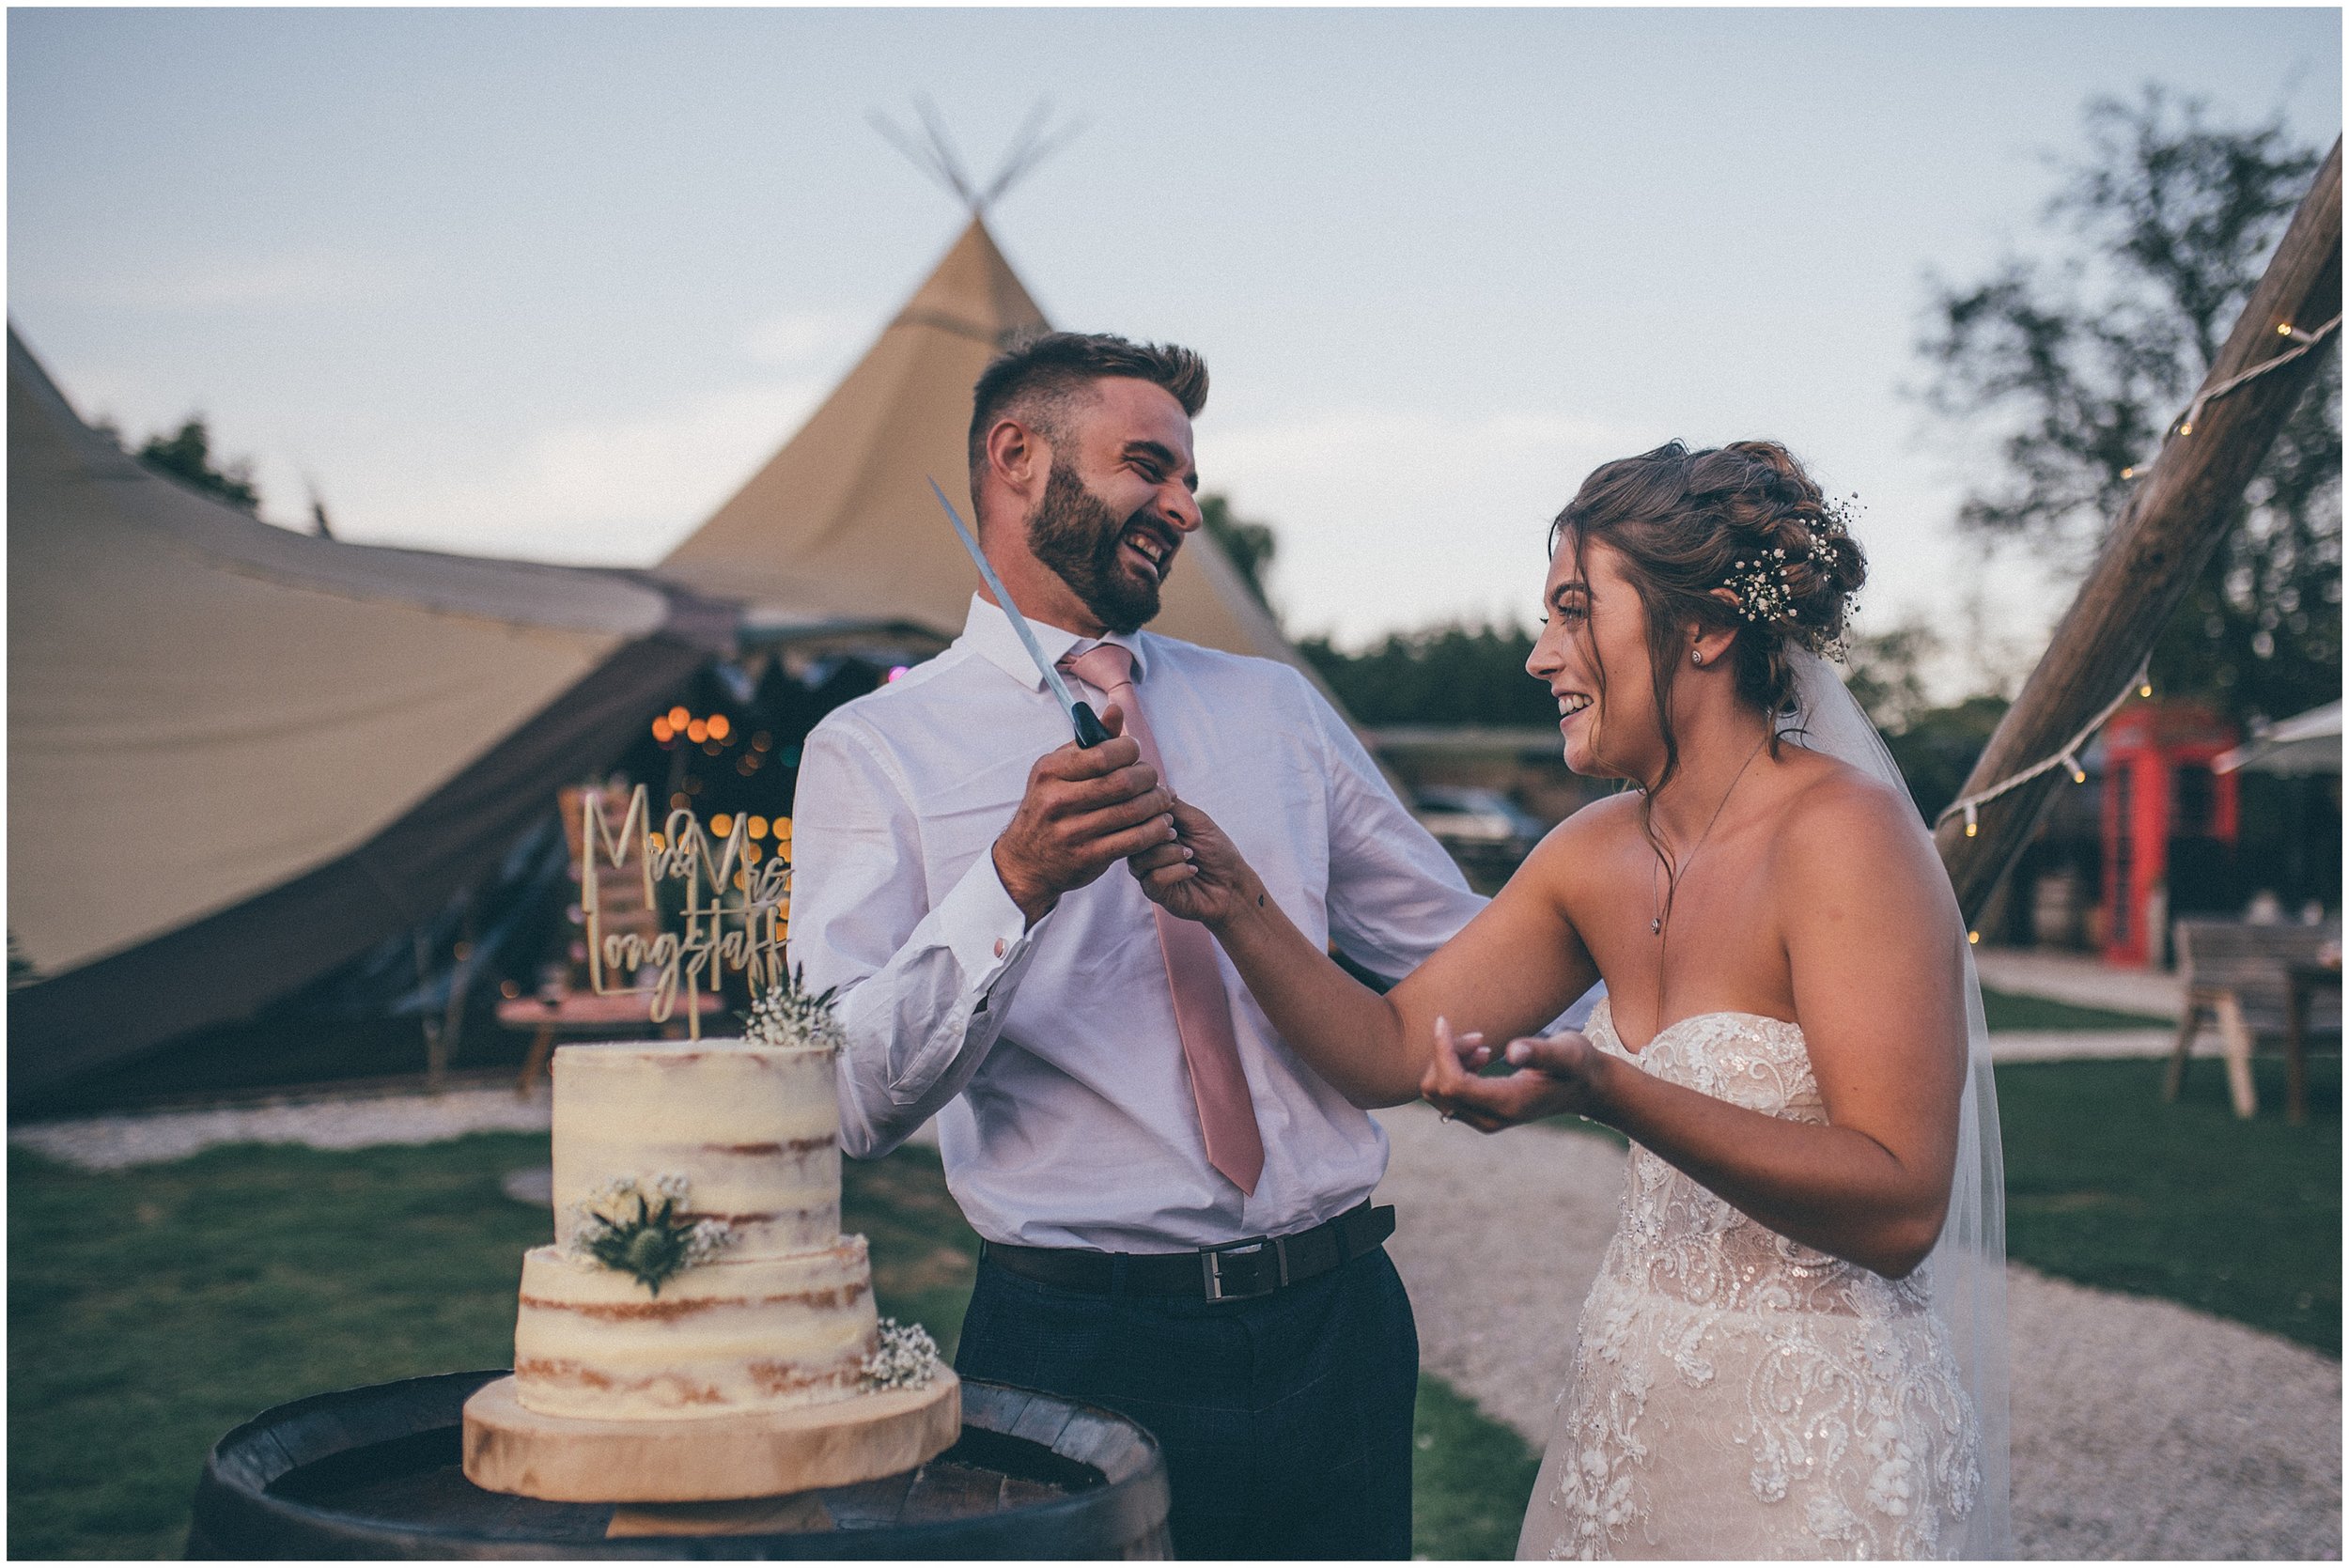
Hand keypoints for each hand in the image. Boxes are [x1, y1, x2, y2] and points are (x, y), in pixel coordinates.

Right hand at [993, 703, 1177, 924]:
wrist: (1025, 861)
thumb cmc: (1048, 807)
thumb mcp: (1058, 770)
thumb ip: (1089, 742)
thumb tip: (1116, 710)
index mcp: (1051, 771)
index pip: (1104, 754)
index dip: (1129, 750)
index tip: (1134, 754)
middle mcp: (1059, 800)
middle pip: (1123, 783)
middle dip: (1148, 777)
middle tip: (1152, 778)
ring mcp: (1073, 831)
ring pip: (1132, 811)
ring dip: (1157, 803)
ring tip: (1163, 799)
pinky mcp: (1088, 857)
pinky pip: (1134, 840)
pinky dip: (1155, 830)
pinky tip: (1161, 824)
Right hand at [1127, 798, 1259, 927]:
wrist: (1233, 885)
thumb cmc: (1217, 852)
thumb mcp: (1198, 822)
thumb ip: (1175, 806)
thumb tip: (1157, 785)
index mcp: (1153, 832)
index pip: (1133, 818)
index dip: (1147, 814)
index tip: (1170, 816)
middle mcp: (1145, 851)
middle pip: (1131, 838)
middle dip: (1156, 833)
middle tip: (1178, 835)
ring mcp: (1148, 873)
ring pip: (1139, 860)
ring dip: (1169, 854)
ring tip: (1190, 855)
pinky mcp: (1155, 893)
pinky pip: (1153, 879)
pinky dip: (1176, 872)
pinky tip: (1191, 870)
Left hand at [1419, 1016, 1612, 1133]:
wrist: (1586, 1088)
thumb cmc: (1578, 1064)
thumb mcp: (1567, 1052)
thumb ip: (1541, 1052)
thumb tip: (1512, 1051)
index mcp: (1508, 1104)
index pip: (1452, 1084)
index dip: (1441, 1052)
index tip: (1443, 1021)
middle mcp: (1490, 1118)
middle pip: (1437, 1089)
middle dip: (1446, 1055)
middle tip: (1479, 1036)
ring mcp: (1484, 1119)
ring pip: (1437, 1091)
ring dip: (1449, 1061)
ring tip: (1482, 1044)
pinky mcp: (1480, 1113)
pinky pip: (1447, 1092)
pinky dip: (1453, 1068)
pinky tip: (1481, 1055)